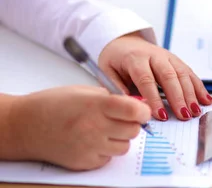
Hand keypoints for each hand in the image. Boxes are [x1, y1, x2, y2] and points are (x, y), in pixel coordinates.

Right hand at [9, 86, 149, 170]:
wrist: (25, 125)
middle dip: (132, 124)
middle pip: (134, 130)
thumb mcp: (84, 91)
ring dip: (120, 138)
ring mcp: (89, 147)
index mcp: (96, 105)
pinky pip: (108, 158)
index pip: (134, 111)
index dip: (143, 110)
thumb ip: (111, 98)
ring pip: (124, 146)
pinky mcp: (84, 162)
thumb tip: (135, 104)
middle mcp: (94, 127)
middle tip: (122, 119)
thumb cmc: (54, 104)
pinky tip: (92, 140)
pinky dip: (106, 150)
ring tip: (104, 130)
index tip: (142, 109)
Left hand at [99, 32, 211, 120]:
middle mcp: (155, 56)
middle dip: (178, 97)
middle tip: (184, 115)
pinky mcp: (177, 60)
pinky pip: (190, 73)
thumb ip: (117, 89)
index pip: (147, 79)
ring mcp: (168, 57)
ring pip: (183, 74)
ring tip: (195, 111)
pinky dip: (199, 87)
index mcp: (136, 58)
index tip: (161, 115)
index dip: (155, 98)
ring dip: (191, 94)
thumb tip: (131, 106)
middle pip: (169, 76)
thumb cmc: (115, 60)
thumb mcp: (107, 72)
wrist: (124, 41)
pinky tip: (205, 99)